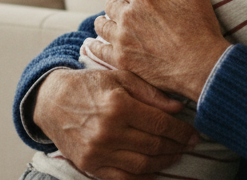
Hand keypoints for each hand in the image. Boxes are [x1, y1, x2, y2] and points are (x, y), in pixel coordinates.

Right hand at [32, 67, 196, 178]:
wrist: (52, 101)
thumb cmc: (89, 85)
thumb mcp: (120, 78)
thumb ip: (150, 93)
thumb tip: (178, 108)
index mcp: (118, 106)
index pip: (160, 124)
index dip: (181, 131)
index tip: (193, 133)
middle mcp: (108, 131)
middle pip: (154, 146)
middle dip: (177, 147)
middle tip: (189, 145)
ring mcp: (98, 151)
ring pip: (142, 165)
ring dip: (164, 163)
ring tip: (175, 155)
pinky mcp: (89, 165)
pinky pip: (122, 178)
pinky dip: (142, 178)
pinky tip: (154, 171)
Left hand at [89, 0, 230, 101]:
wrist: (202, 65)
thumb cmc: (201, 27)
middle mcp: (128, 16)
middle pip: (112, 5)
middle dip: (118, 6)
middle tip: (125, 12)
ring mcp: (122, 39)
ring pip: (102, 25)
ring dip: (105, 22)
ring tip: (110, 24)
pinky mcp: (121, 60)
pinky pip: (98, 50)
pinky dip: (96, 46)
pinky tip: (95, 45)